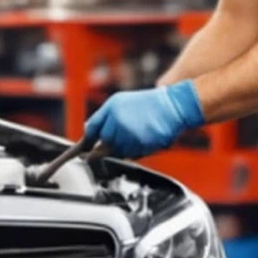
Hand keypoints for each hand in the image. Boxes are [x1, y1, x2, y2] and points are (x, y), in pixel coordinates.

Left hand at [83, 80, 204, 157]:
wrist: (175, 106)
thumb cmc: (149, 105)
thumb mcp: (122, 102)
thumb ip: (104, 117)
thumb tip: (87, 131)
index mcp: (111, 107)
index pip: (92, 129)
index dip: (87, 141)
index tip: (82, 151)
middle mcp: (117, 120)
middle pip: (103, 144)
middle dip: (109, 145)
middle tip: (124, 137)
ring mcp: (128, 133)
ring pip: (117, 152)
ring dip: (124, 149)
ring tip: (138, 134)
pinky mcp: (140, 144)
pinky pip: (132, 156)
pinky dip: (136, 152)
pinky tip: (145, 139)